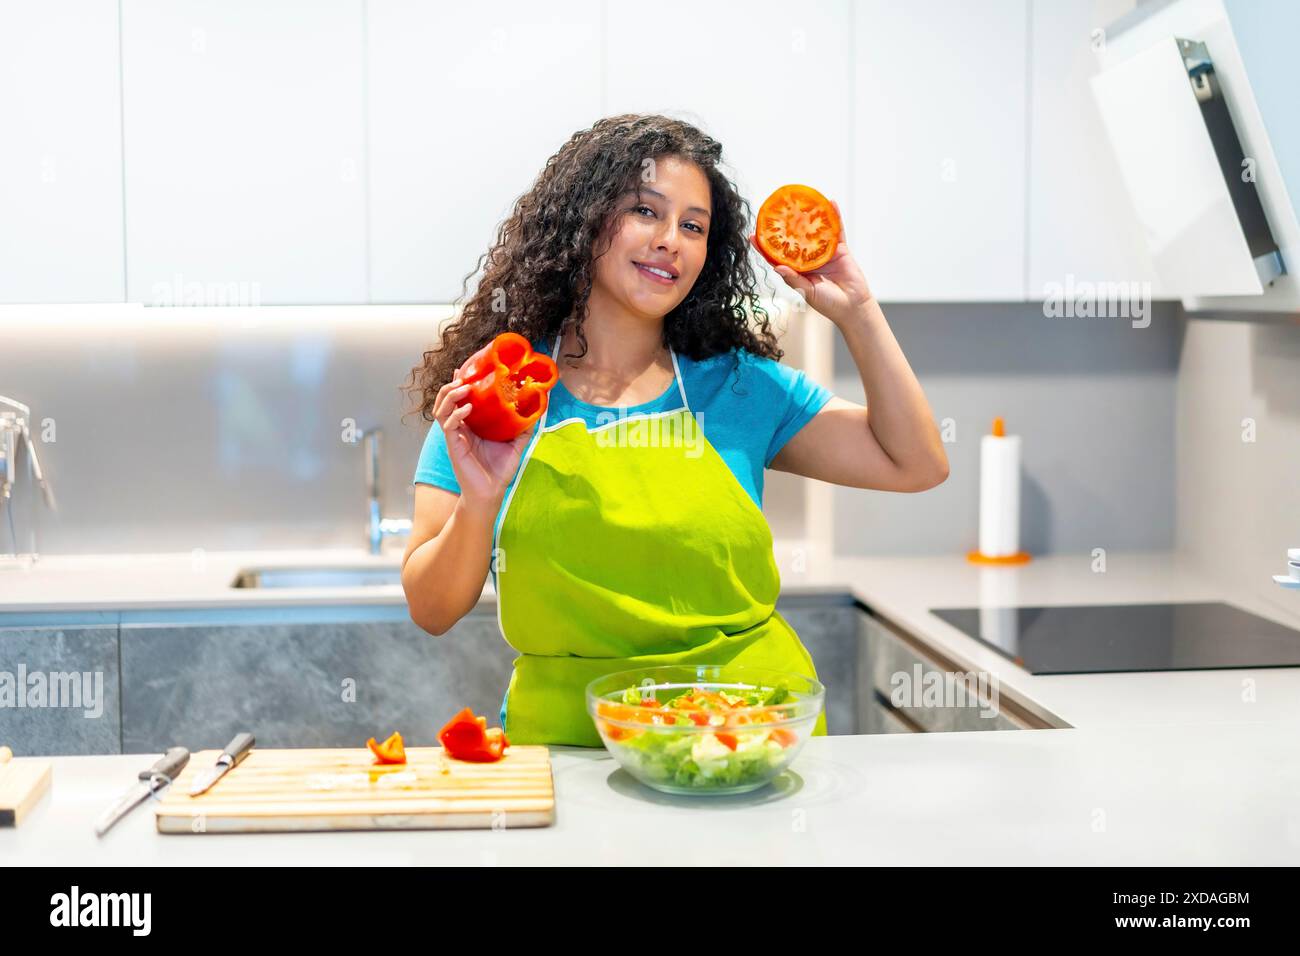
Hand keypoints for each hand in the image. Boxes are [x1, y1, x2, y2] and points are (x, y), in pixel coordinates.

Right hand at [431, 362, 534, 511]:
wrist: (492, 492)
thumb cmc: (500, 469)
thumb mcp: (516, 443)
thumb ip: (523, 427)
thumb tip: (537, 409)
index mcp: (471, 425)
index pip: (459, 399)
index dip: (459, 383)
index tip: (464, 369)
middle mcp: (460, 428)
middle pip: (445, 400)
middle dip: (451, 386)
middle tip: (463, 377)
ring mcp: (455, 436)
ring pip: (441, 410)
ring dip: (450, 396)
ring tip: (463, 388)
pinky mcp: (454, 446)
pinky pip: (449, 426)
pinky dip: (456, 415)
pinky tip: (467, 409)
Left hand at [751, 199, 873, 326]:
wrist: (853, 307)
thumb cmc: (829, 304)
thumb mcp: (807, 292)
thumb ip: (793, 279)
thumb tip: (777, 267)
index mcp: (797, 270)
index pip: (778, 256)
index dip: (765, 246)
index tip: (753, 235)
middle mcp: (808, 259)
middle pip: (794, 239)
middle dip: (785, 226)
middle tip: (775, 211)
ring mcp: (823, 252)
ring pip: (815, 231)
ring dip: (809, 216)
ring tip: (801, 201)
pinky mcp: (839, 249)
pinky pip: (836, 230)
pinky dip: (834, 216)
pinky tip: (831, 203)